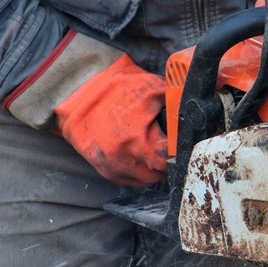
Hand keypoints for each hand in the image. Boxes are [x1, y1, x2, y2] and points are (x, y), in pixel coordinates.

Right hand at [4, 30, 166, 186]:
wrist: (74, 86)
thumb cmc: (115, 85)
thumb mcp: (152, 88)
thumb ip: (176, 104)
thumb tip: (193, 113)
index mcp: (137, 143)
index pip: (169, 161)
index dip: (178, 152)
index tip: (180, 144)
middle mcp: (120, 160)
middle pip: (156, 175)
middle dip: (166, 163)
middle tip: (169, 148)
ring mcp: (107, 165)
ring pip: (139, 181)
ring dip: (150, 170)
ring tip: (155, 153)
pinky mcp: (96, 165)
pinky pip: (122, 178)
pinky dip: (133, 172)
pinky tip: (138, 157)